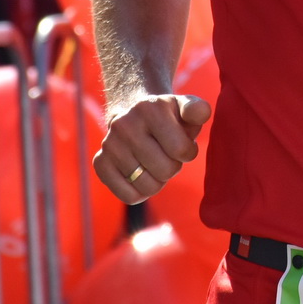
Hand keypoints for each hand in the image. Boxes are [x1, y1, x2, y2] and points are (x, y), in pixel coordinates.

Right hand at [93, 93, 211, 203]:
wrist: (133, 113)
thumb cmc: (168, 117)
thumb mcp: (185, 107)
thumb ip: (197, 110)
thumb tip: (203, 113)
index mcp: (151, 108)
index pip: (181, 150)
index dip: (188, 153)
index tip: (182, 145)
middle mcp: (125, 124)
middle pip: (165, 170)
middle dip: (173, 167)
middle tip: (167, 156)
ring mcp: (109, 144)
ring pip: (146, 186)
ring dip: (158, 181)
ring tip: (154, 165)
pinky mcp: (100, 162)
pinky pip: (127, 195)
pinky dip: (139, 194)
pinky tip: (141, 176)